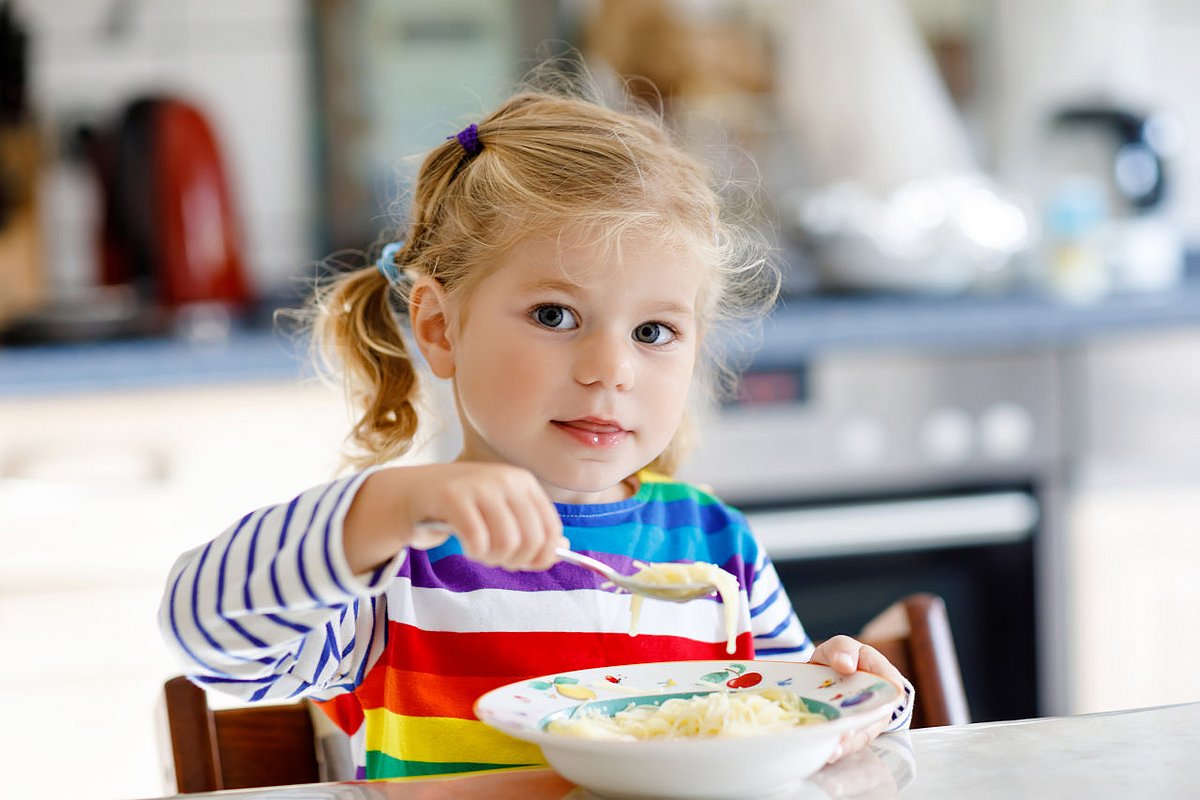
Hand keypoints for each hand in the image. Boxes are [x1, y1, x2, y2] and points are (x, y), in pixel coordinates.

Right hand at [344, 462, 565, 572]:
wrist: (415, 492)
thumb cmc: (464, 507)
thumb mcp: (502, 512)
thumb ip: (532, 528)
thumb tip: (563, 549)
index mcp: (524, 482)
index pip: (551, 529)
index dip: (542, 556)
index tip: (524, 564)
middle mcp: (506, 479)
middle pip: (531, 540)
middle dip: (515, 561)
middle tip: (497, 560)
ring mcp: (480, 485)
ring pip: (507, 543)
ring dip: (493, 559)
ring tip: (481, 552)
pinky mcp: (453, 496)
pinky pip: (477, 541)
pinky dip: (474, 552)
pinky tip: (467, 546)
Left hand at [809, 635, 907, 763]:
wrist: (826, 671)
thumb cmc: (842, 657)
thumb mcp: (841, 646)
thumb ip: (843, 648)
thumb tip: (846, 664)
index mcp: (885, 676)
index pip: (892, 689)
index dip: (881, 700)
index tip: (867, 707)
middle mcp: (881, 702)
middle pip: (876, 718)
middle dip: (860, 730)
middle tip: (843, 738)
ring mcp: (868, 718)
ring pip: (863, 734)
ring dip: (848, 745)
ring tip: (833, 751)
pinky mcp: (853, 730)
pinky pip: (849, 741)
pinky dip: (838, 748)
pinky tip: (826, 752)